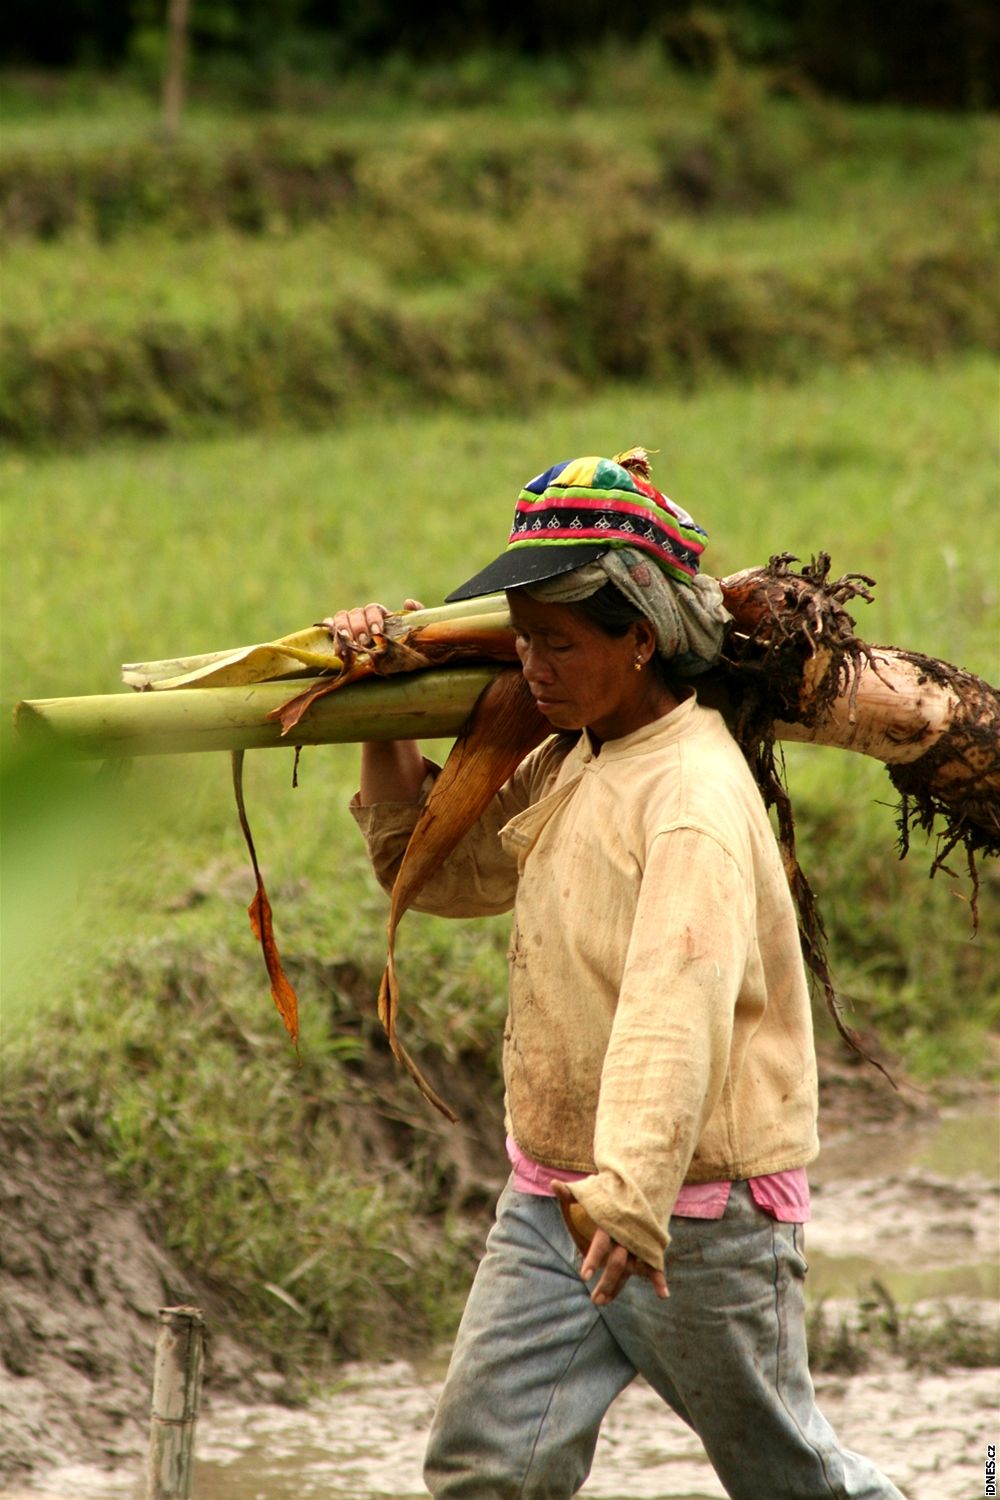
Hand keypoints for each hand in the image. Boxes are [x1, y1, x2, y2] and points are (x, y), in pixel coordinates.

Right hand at [322, 599, 423, 662]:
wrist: (392, 662)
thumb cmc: (402, 645)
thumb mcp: (413, 632)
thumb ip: (416, 615)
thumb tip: (408, 601)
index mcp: (378, 615)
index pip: (372, 609)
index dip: (373, 618)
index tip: (377, 632)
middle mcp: (362, 618)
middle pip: (355, 613)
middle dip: (359, 627)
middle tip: (364, 642)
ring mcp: (348, 625)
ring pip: (341, 618)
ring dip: (344, 629)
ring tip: (349, 644)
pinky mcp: (337, 635)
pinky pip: (329, 627)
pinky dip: (329, 630)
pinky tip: (333, 637)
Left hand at [551, 1181, 667, 1306]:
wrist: (643, 1181)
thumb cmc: (611, 1191)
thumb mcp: (592, 1191)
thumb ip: (573, 1192)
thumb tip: (553, 1183)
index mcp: (611, 1221)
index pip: (602, 1243)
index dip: (594, 1258)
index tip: (584, 1277)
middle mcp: (627, 1232)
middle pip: (618, 1262)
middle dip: (607, 1282)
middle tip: (594, 1301)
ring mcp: (640, 1240)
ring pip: (631, 1269)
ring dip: (618, 1287)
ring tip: (602, 1301)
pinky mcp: (649, 1244)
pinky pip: (655, 1263)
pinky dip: (660, 1278)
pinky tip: (663, 1295)